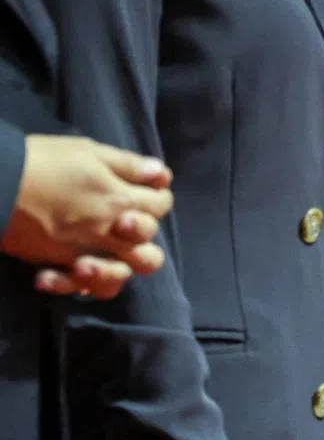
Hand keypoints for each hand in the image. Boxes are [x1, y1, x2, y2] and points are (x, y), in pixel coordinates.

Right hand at [2, 136, 172, 296]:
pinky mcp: (57, 264)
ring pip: (119, 279)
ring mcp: (82, 252)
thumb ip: (128, 165)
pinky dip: (77, 284)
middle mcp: (107, 232)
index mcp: (120, 200)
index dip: (158, 196)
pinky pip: (78, 288)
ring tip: (100, 256)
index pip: (161, 206)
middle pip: (149, 251)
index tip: (142, 188)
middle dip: (143, 236)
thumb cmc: (45, 161)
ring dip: (117, 270)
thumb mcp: (91, 151)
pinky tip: (71, 270)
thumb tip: (160, 174)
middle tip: (123, 220)